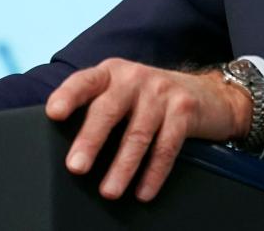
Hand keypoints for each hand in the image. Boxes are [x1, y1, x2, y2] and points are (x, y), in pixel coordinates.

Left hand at [45, 58, 249, 202]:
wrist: (209, 93)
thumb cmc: (152, 99)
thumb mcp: (123, 92)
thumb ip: (97, 106)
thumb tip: (66, 145)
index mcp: (112, 73)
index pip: (85, 81)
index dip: (69, 95)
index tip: (54, 113)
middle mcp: (135, 78)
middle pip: (108, 109)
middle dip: (91, 140)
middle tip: (77, 166)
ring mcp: (161, 92)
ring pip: (138, 133)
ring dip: (123, 166)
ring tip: (109, 191)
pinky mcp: (184, 110)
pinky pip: (166, 146)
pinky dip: (154, 172)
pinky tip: (143, 191)